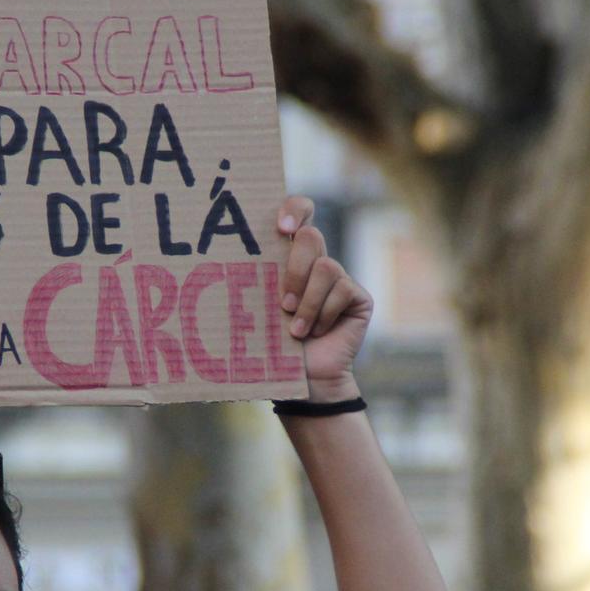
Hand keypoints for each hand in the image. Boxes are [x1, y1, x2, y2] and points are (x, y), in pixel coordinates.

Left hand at [276, 196, 370, 400]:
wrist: (305, 380)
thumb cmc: (275, 346)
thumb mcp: (261, 309)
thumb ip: (260, 281)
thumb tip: (231, 258)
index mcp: (291, 257)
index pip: (300, 213)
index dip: (294, 210)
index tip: (281, 228)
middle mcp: (318, 263)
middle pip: (311, 237)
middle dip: (294, 270)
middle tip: (283, 304)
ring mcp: (340, 279)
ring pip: (327, 267)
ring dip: (307, 302)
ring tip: (296, 330)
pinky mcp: (358, 297)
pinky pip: (342, 290)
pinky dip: (324, 315)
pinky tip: (318, 333)